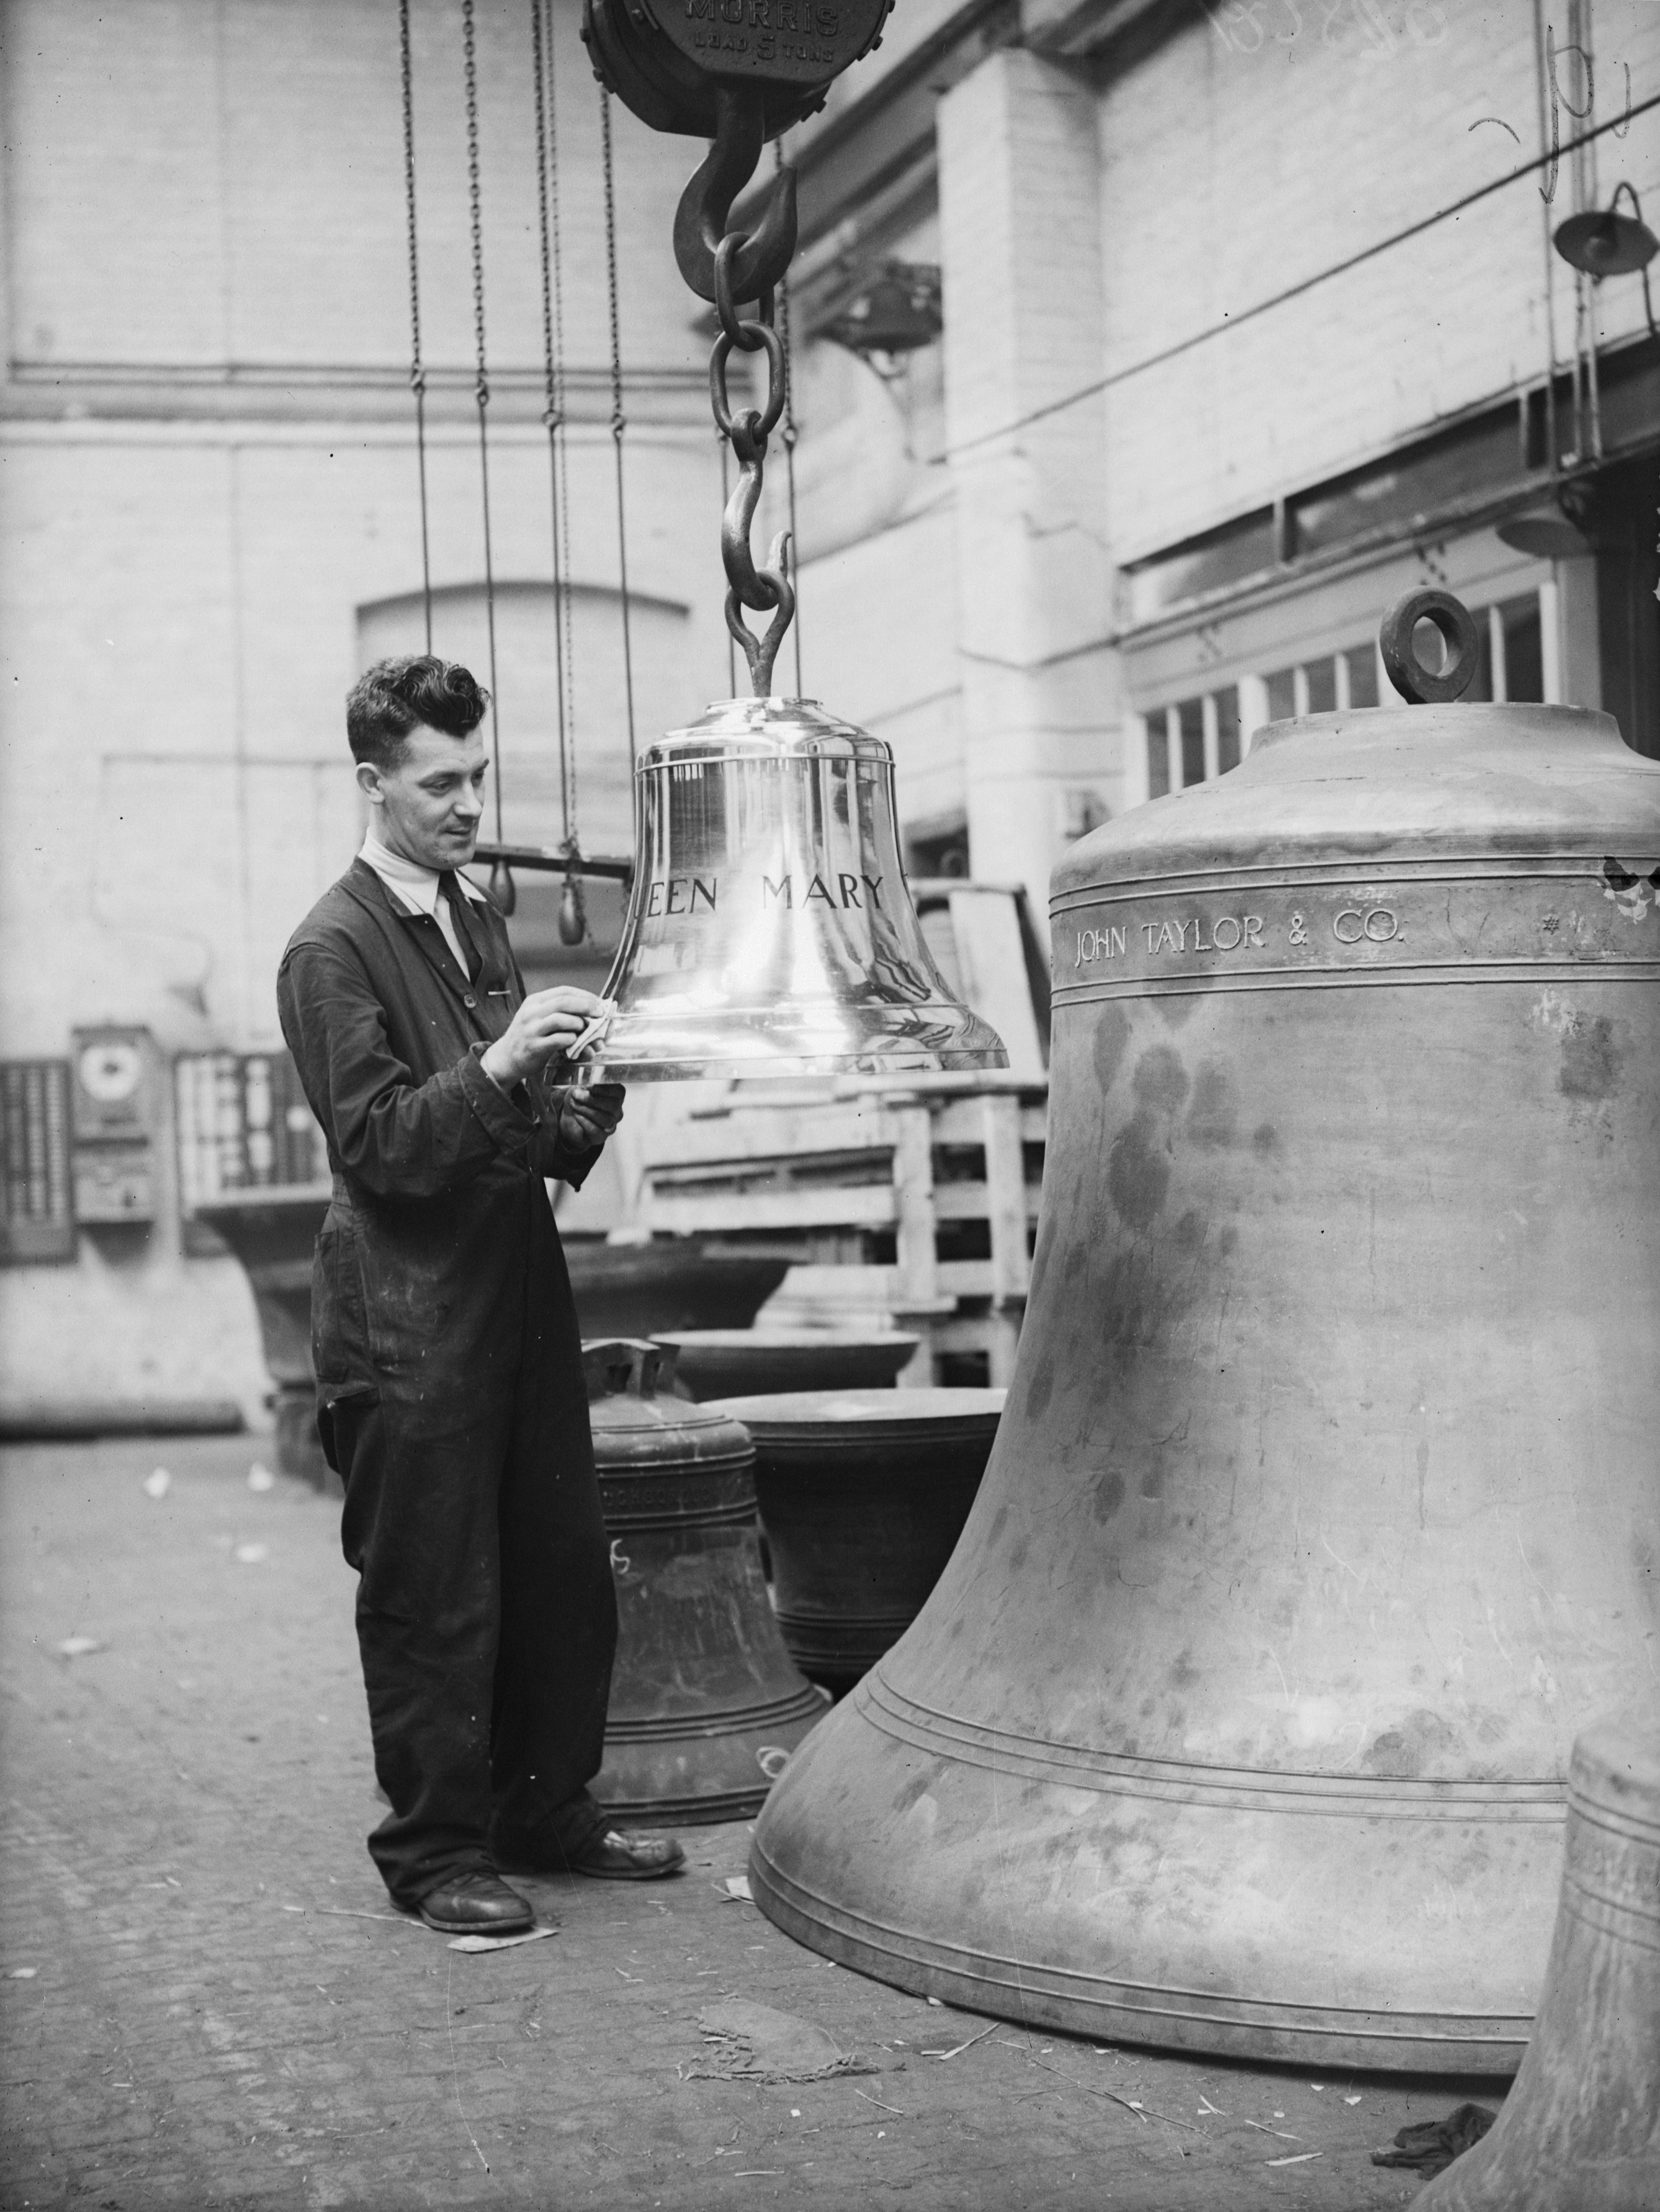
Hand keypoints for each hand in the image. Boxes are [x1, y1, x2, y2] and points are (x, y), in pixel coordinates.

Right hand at [481, 989, 610, 1091]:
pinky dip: (571, 1039)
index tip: (598, 1002)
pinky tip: (574, 1041)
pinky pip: (558, 1039)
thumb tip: (590, 1008)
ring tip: (584, 1029)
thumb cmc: (528, 1036)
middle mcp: (531, 1012)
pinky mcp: (534, 1047)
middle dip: (586, 1006)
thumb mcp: (537, 1017)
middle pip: (563, 1002)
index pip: (563, 991)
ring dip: (578, 1023)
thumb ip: (558, 1011)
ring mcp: (531, 1030)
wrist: (506, 1058)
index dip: (584, 995)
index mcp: (534, 1001)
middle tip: (600, 1013)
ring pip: (560, 1019)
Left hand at [558, 1083, 624, 1152]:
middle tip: (576, 1095)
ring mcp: (611, 1126)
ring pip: (605, 1119)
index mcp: (616, 1097)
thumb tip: (585, 1088)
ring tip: (574, 1104)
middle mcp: (617, 1112)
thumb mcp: (581, 1088)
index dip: (606, 1089)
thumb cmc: (579, 1100)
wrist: (569, 1119)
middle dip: (592, 1099)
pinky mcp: (600, 1137)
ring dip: (586, 1110)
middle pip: (613, 1106)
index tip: (591, 1086)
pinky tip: (576, 1114)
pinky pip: (595, 1130)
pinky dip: (584, 1121)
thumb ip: (585, 1086)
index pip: (619, 1092)